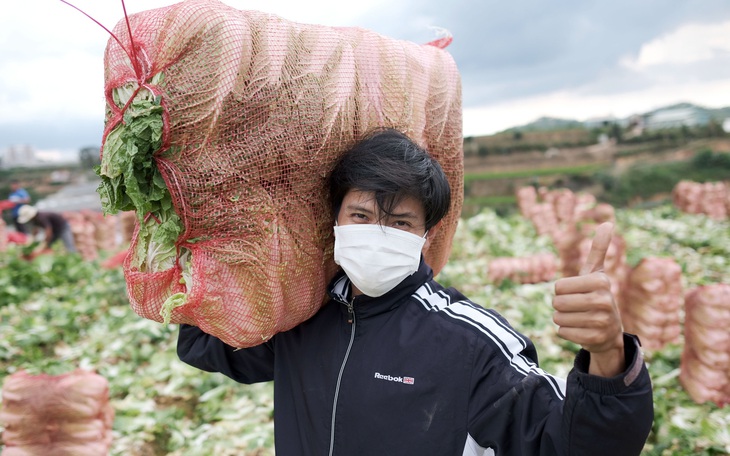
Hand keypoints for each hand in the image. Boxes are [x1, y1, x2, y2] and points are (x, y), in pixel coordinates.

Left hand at [552, 222, 624, 376]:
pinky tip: (580, 330)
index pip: (558, 286)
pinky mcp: (594, 339)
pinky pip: (562, 332)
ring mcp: (601, 321)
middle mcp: (604, 300)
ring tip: (579, 318)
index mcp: (601, 281)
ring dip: (563, 319)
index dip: (562, 291)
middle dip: (561, 306)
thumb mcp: (597, 273)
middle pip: (557, 302)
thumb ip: (599, 249)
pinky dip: (566, 332)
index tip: (577, 293)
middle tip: (576, 307)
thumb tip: (607, 223)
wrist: (610, 332)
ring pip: (558, 318)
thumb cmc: (597, 296)